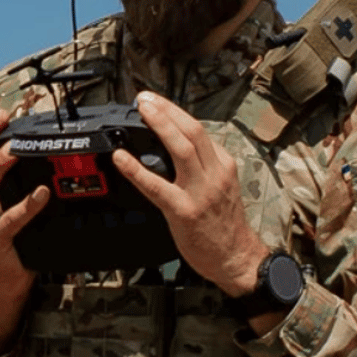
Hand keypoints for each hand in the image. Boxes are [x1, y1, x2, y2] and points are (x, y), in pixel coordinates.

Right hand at [0, 110, 49, 356]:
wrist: (7, 285)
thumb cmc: (16, 243)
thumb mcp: (14, 209)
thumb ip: (22, 188)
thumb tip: (50, 158)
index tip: (0, 112)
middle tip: (3, 120)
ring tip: (17, 149)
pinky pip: (10, 221)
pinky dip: (26, 205)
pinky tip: (43, 194)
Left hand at [112, 92, 266, 296]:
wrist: (235, 257)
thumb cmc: (223, 223)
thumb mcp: (220, 185)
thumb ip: (201, 164)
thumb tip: (172, 143)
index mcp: (223, 165)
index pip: (198, 130)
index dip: (174, 112)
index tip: (155, 101)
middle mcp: (215, 174)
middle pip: (192, 131)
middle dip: (167, 110)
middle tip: (144, 98)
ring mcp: (200, 192)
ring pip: (181, 149)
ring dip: (159, 126)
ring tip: (140, 112)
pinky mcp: (184, 210)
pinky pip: (157, 186)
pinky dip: (136, 169)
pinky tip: (121, 158)